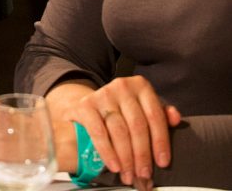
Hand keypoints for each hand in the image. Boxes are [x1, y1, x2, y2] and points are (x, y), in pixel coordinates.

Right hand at [64, 77, 180, 190]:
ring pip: (119, 130)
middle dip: (142, 154)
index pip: (155, 115)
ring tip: (130, 175)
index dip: (160, 141)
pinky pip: (98, 132)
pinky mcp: (86, 104)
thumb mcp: (145, 109)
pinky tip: (114, 166)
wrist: (92, 104)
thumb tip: (175, 118)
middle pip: (137, 125)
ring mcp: (103, 94)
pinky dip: (107, 152)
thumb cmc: (124, 110)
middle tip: (144, 174)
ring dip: (126, 158)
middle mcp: (122, 86)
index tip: (162, 162)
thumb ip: (162, 115)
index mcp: (141, 86)